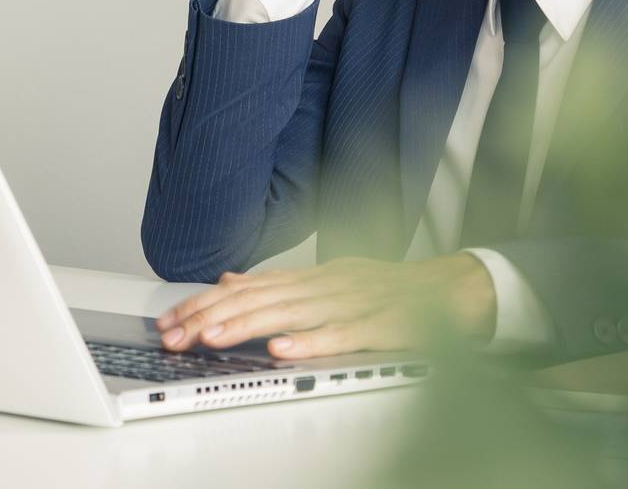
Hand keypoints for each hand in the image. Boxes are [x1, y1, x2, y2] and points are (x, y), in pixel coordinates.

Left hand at [153, 254, 495, 358]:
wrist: (456, 291)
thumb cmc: (392, 291)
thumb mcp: (330, 279)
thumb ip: (281, 283)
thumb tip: (231, 278)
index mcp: (313, 277)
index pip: (248, 288)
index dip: (206, 302)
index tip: (171, 320)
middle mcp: (327, 284)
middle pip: (261, 298)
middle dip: (212, 316)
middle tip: (176, 333)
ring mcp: (355, 302)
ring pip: (292, 313)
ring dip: (247, 325)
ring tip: (211, 337)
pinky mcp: (384, 326)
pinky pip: (344, 335)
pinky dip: (311, 342)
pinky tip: (282, 350)